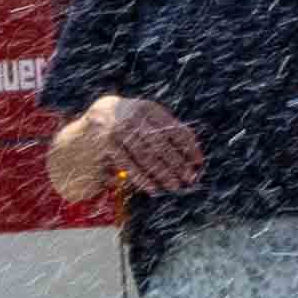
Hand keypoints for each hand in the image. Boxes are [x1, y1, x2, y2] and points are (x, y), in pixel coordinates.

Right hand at [74, 95, 205, 199]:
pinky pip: (128, 165)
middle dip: (177, 163)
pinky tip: (153, 188)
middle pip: (161, 144)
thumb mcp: (149, 118)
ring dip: (162, 173)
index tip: (198, 162)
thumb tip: (194, 148)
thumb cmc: (133, 120)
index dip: (188, 147)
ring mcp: (118, 131)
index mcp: (149, 108)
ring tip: (174, 185)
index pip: (174, 129)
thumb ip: (168, 128)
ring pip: (145, 156)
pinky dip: (141, 178)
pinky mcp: (107, 144)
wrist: (98, 115)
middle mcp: (133, 117)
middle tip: (189, 178)